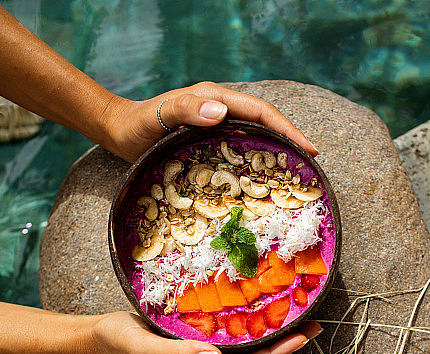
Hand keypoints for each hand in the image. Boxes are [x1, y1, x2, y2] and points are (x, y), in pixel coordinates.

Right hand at [91, 311, 321, 353]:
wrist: (97, 338)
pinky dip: (250, 325)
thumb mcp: (143, 347)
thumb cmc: (116, 343)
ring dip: (271, 335)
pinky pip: (229, 337)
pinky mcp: (196, 343)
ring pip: (243, 350)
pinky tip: (262, 310)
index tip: (300, 338)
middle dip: (283, 345)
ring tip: (298, 316)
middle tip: (313, 324)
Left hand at [102, 81, 317, 162]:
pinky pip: (242, 146)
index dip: (287, 129)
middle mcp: (220, 108)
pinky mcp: (211, 139)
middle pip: (265, 121)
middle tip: (311, 164)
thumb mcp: (158, 117)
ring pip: (256, 134)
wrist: (119, 131)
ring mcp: (216, 124)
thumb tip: (221, 112)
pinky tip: (265, 178)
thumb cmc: (136, 125)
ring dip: (277, 150)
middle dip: (291, 140)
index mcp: (214, 99)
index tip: (308, 148)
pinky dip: (257, 159)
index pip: (261, 111)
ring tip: (296, 173)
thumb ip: (186, 110)